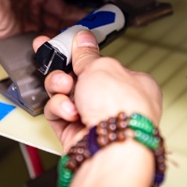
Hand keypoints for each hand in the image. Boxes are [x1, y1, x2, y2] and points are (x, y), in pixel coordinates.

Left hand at [0, 0, 113, 40]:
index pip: (64, 2)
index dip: (80, 10)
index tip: (96, 17)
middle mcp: (29, 3)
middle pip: (58, 20)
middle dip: (74, 27)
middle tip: (92, 33)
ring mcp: (22, 20)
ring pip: (49, 33)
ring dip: (64, 38)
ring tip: (80, 41)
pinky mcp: (14, 36)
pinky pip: (36, 43)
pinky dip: (49, 46)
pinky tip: (62, 47)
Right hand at [33, 30, 161, 151]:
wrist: (110, 146)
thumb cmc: (120, 107)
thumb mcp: (102, 67)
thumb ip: (88, 55)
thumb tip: (83, 39)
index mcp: (131, 82)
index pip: (102, 63)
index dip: (83, 53)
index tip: (66, 44)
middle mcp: (114, 101)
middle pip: (80, 78)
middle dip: (65, 71)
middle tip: (54, 60)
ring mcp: (95, 117)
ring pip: (65, 94)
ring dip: (60, 88)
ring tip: (65, 88)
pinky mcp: (76, 132)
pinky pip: (59, 112)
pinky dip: (60, 109)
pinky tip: (69, 111)